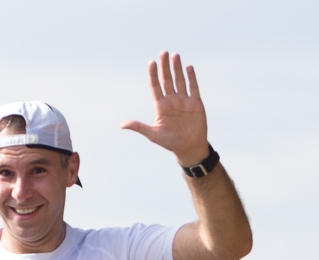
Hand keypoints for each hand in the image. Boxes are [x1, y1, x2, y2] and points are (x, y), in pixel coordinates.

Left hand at [121, 51, 209, 166]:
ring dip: (177, 68)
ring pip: (180, 80)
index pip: (155, 86)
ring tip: (175, 55)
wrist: (189, 148)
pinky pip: (193, 87)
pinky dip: (191, 77)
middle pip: (167, 80)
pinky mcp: (196, 103)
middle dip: (165, 67)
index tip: (151, 63)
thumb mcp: (153, 135)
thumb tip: (122, 125)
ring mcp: (184, 100)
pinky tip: (188, 67)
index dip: (153, 75)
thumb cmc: (170, 142)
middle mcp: (172, 100)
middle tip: (163, 53)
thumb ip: (139, 127)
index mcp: (161, 106)